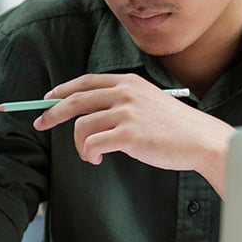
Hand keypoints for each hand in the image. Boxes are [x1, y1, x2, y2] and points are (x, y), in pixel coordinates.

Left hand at [33, 73, 233, 193]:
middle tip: (40, 125)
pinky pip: (93, 144)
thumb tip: (89, 113)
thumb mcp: (148, 102)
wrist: (201, 140)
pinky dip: (90, 154)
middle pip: (75, 99)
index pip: (86, 82)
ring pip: (82, 126)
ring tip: (90, 154)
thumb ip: (123, 101)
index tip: (47, 100)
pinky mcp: (129, 134)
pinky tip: (98, 159)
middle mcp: (125, 93)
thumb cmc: (175, 127)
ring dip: (79, 144)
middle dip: (52, 113)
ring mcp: (127, 113)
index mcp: (129, 82)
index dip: (61, 90)